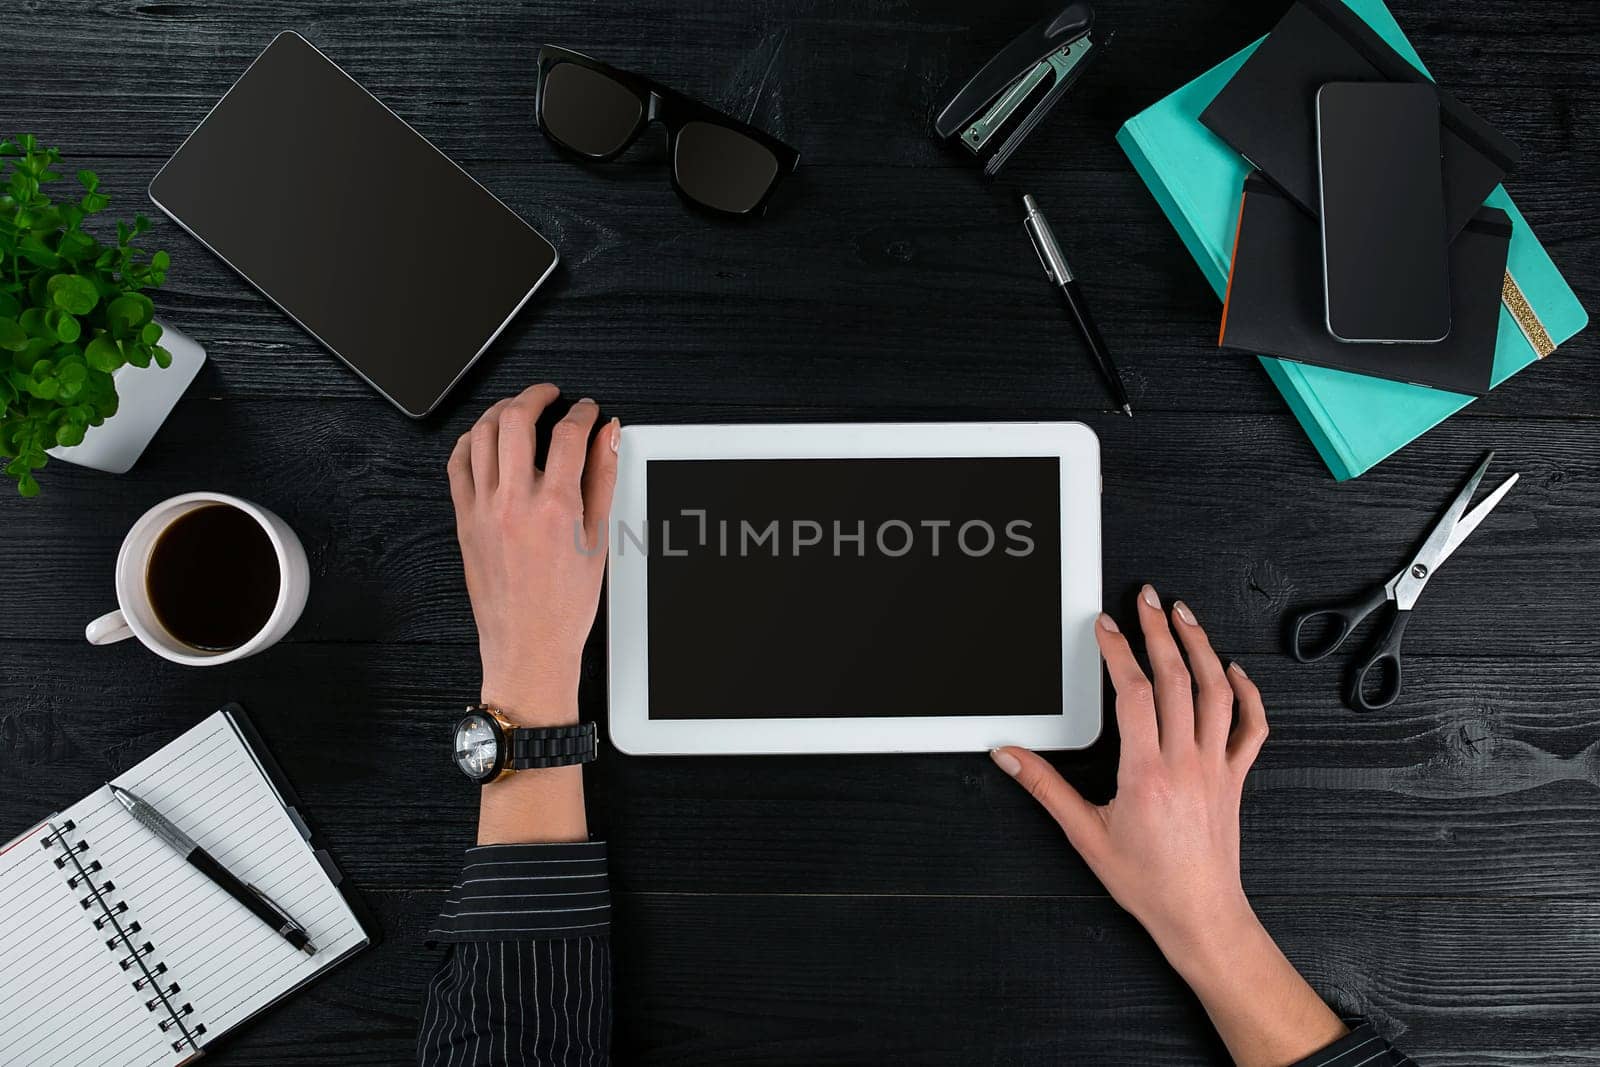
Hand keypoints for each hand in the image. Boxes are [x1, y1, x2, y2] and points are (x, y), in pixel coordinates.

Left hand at [448, 384, 618, 725]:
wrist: (528, 645)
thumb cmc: (565, 605)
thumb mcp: (598, 540)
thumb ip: (603, 480)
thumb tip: (608, 438)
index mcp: (555, 507)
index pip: (569, 435)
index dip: (582, 413)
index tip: (588, 411)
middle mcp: (515, 502)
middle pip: (517, 420)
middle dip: (536, 396)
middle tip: (550, 395)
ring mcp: (484, 510)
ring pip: (482, 435)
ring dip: (501, 411)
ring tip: (517, 409)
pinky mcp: (464, 521)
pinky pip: (457, 465)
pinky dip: (470, 442)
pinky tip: (484, 438)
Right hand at [993, 586, 1346, 1066]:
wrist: (1200, 915)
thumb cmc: (1147, 882)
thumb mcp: (1085, 835)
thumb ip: (1045, 788)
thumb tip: (1010, 755)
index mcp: (1146, 773)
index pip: (1134, 693)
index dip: (1119, 651)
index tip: (1106, 625)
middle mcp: (1187, 762)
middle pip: (1177, 679)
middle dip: (1160, 631)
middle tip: (1147, 598)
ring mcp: (1217, 767)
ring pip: (1216, 693)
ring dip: (1201, 648)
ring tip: (1185, 616)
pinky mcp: (1236, 778)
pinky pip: (1251, 728)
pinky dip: (1246, 694)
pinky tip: (1234, 671)